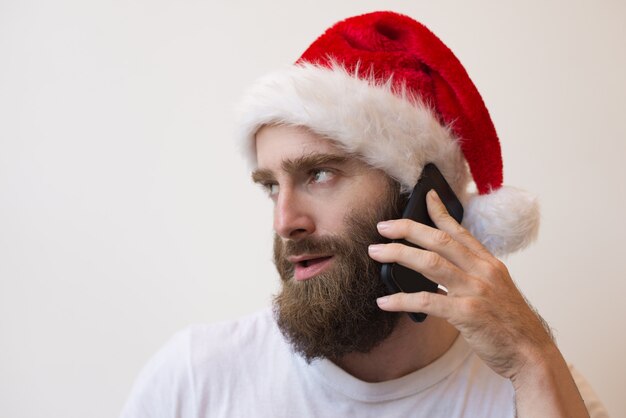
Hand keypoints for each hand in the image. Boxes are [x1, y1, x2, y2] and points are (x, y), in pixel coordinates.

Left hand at [368, 190, 553, 380]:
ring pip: (430, 263)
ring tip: (376, 252)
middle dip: (407, 229)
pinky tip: (384, 301)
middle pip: (439, 240)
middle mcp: (483, 271)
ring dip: (399, 254)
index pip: (460, 231)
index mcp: (489, 263)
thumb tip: (435, 269)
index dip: (440, 212)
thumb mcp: (496, 290)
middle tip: (383, 226)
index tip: (426, 196)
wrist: (532, 353)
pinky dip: (402, 300)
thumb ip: (471, 275)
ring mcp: (475, 290)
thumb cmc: (510, 324)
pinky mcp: (467, 314)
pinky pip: (427, 300)